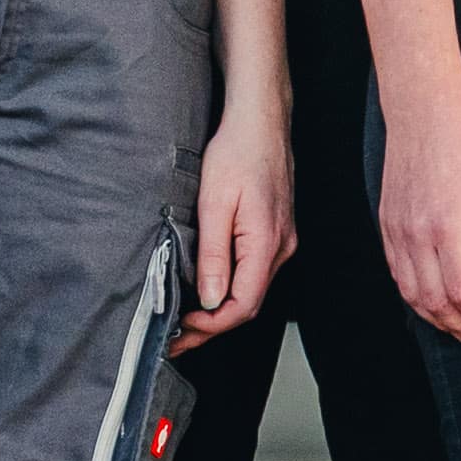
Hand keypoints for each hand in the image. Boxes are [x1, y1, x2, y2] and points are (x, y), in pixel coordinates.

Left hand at [188, 92, 295, 341]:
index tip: (182, 328)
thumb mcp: (215, 204)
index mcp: (267, 244)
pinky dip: (230, 289)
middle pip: (249, 305)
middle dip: (212, 326)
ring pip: (252, 290)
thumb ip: (214, 255)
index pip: (243, 306)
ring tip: (187, 318)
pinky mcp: (276, 233)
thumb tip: (211, 300)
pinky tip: (209, 289)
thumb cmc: (238, 152)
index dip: (211, 325)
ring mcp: (282, 241)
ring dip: (220, 310)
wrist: (261, 121)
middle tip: (178, 338)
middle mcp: (281, 248)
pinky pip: (254, 272)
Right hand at [378, 76, 460, 350]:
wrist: (422, 114)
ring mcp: (396, 233)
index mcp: (447, 227)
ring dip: (439, 321)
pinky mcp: (386, 227)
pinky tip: (436, 307)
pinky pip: (399, 277)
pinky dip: (418, 300)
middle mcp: (415, 236)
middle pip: (437, 302)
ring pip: (414, 296)